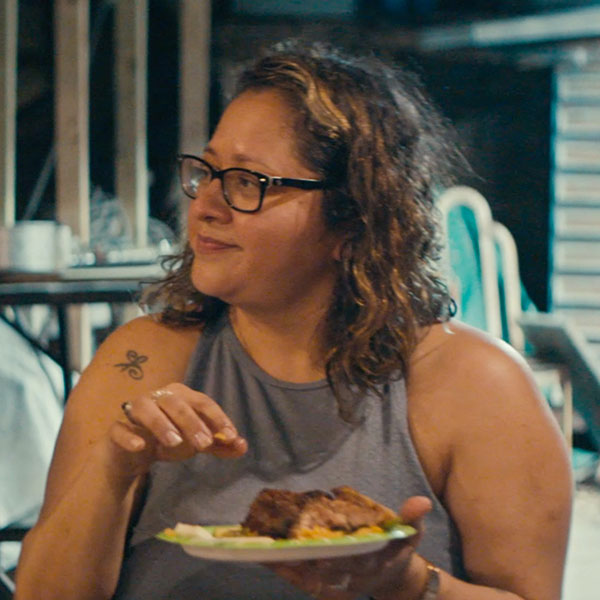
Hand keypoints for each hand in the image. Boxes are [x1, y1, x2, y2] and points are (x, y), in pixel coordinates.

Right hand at [107, 383, 247, 476]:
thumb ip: (220, 444)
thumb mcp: (197, 442)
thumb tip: (243, 446)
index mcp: (181, 395)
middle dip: (192, 422)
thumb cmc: (169, 439)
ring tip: (175, 443)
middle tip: (205, 444)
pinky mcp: (117, 429)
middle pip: (176, 403)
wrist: (133, 453)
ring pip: (147, 409)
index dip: (217, 418)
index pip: (202, 402)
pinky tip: (141, 446)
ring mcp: (135, 410)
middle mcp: (158, 397)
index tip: (231, 436)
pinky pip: (120, 429)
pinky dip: (130, 436)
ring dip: (162, 424)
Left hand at [268, 496, 431, 599]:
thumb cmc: (399, 548)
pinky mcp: (329, 587)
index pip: (351, 562)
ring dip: (291, 570)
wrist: (396, 578)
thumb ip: (412, 517)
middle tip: (283, 549)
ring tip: (268, 555)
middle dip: (304, 564)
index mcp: (372, 562)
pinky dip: (289, 575)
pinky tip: (270, 562)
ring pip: (311, 581)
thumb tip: (421, 501)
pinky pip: (305, 584)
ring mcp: (340, 584)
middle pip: (326, 573)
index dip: (334, 558)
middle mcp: (354, 577)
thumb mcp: (410, 533)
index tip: (317, 551)